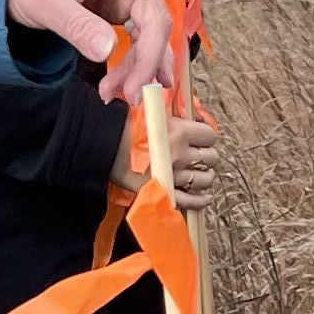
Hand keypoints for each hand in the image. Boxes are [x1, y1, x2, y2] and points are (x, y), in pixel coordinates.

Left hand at [6, 0, 249, 101]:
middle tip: (132, 97)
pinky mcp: (116, 10)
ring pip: (149, 36)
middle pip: (156, 21)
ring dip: (140, 69)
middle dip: (148, 61)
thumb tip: (107, 54)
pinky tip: (121, 89)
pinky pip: (136, 40)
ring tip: (117, 98)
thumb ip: (74, 25)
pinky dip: (132, 66)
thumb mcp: (42, 0)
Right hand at [116, 98, 221, 213]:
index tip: (201, 138)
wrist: (102, 144)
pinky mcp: (163, 191)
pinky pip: (191, 201)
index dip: (207, 137)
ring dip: (205, 177)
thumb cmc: (124, 125)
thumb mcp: (152, 113)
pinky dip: (201, 200)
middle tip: (200, 156)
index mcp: (179, 131)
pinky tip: (204, 196)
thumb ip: (173, 116)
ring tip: (200, 174)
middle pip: (211, 158)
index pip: (210, 136)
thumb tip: (192, 119)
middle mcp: (179, 154)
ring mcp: (173, 175)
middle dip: (208, 157)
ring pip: (205, 179)